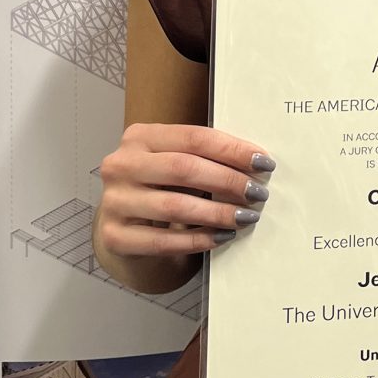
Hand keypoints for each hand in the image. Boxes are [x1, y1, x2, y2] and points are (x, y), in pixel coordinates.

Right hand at [97, 123, 275, 258]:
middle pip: (184, 168)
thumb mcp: (178, 162)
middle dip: (228, 181)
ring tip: (246, 217)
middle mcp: (121, 165)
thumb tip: (258, 163)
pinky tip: (222, 236)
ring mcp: (114, 201)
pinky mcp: (114, 236)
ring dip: (219, 212)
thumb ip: (207, 157)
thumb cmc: (164, 187)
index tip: (264, 163)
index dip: (232, 150)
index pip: (193, 137)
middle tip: (258, 193)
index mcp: (140, 137)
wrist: (128, 224)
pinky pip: (163, 240)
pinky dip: (198, 239)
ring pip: (175, 206)